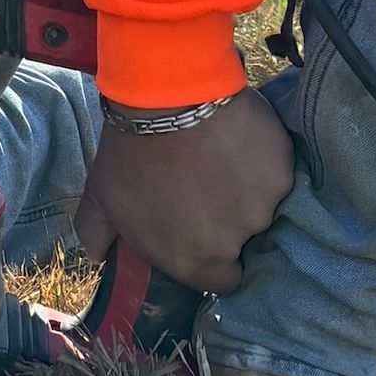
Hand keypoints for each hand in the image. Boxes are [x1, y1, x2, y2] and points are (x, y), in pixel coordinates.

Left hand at [73, 88, 293, 294]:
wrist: (166, 95)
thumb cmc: (131, 152)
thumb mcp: (102, 196)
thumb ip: (96, 234)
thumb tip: (93, 256)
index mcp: (194, 262)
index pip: (219, 279)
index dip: (212, 257)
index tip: (201, 228)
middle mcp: (234, 241)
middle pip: (240, 238)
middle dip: (225, 216)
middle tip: (204, 181)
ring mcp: (263, 205)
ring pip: (260, 203)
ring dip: (245, 185)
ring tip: (218, 153)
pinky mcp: (281, 168)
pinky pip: (276, 169)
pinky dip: (261, 157)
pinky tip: (237, 136)